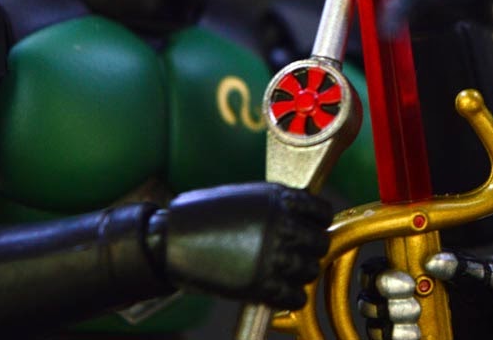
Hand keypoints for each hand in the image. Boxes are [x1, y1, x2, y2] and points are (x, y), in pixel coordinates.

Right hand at [154, 183, 331, 308]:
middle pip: (320, 243)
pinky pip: (295, 296)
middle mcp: (281, 225)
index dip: (318, 221)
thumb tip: (304, 218)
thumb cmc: (204, 215)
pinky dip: (292, 296)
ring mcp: (272, 256)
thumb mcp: (248, 196)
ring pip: (310, 270)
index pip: (321, 211)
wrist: (170, 240)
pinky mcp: (260, 285)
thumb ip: (279, 205)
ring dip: (301, 273)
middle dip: (311, 248)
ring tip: (286, 271)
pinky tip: (282, 291)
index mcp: (279, 199)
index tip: (313, 227)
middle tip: (298, 252)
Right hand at [358, 251, 492, 339]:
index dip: (382, 277)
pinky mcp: (406, 338)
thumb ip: (457, 264)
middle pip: (368, 301)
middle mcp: (394, 298)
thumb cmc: (481, 287)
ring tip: (416, 330)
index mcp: (403, 271)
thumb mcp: (475, 273)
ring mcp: (398, 324)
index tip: (408, 284)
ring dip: (392, 329)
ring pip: (375, 328)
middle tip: (415, 308)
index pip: (372, 272)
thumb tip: (433, 262)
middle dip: (388, 306)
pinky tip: (417, 338)